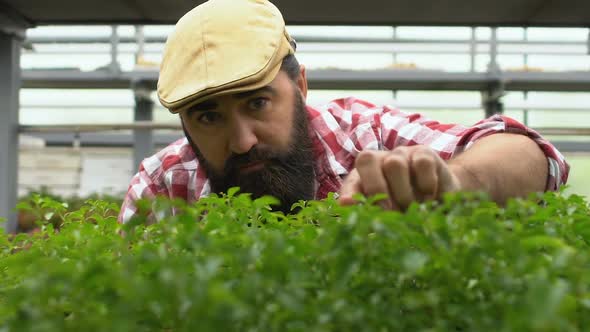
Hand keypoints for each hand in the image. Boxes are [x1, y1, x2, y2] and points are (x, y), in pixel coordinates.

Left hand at [338, 146, 461, 209]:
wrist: (441, 200)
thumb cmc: (407, 211)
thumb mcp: (387, 217)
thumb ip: (371, 216)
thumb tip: (350, 211)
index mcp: (364, 176)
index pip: (351, 180)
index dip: (349, 192)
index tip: (348, 205)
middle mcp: (380, 160)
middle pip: (367, 159)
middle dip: (375, 189)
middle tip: (388, 212)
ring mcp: (402, 154)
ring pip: (394, 164)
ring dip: (403, 193)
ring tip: (412, 209)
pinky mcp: (425, 154)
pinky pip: (422, 164)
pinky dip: (426, 184)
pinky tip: (429, 198)